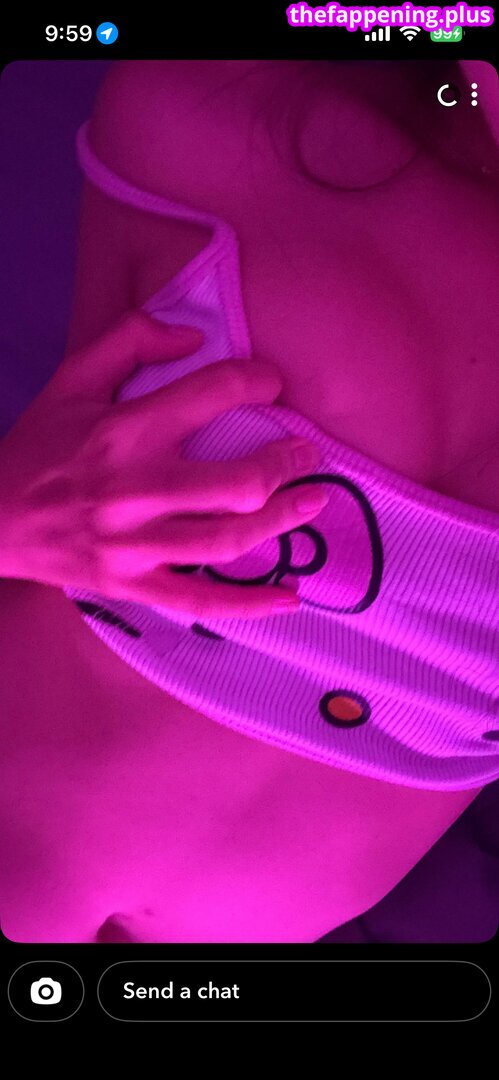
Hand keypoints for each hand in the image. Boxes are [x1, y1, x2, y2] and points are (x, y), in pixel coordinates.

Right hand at [0, 311, 326, 619]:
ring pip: (227, 542)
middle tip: (306, 454)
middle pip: (235, 483)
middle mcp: (134, 489)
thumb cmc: (39, 444)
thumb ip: (129, 338)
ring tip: (313, 501)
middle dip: (284, 465)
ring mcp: (134, 545)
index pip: (211, 395)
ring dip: (282, 522)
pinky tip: (291, 596)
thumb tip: (195, 334)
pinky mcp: (132, 585)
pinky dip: (250, 604)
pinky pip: (200, 602)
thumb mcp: (72, 377)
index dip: (256, 382)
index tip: (271, 386)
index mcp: (123, 430)